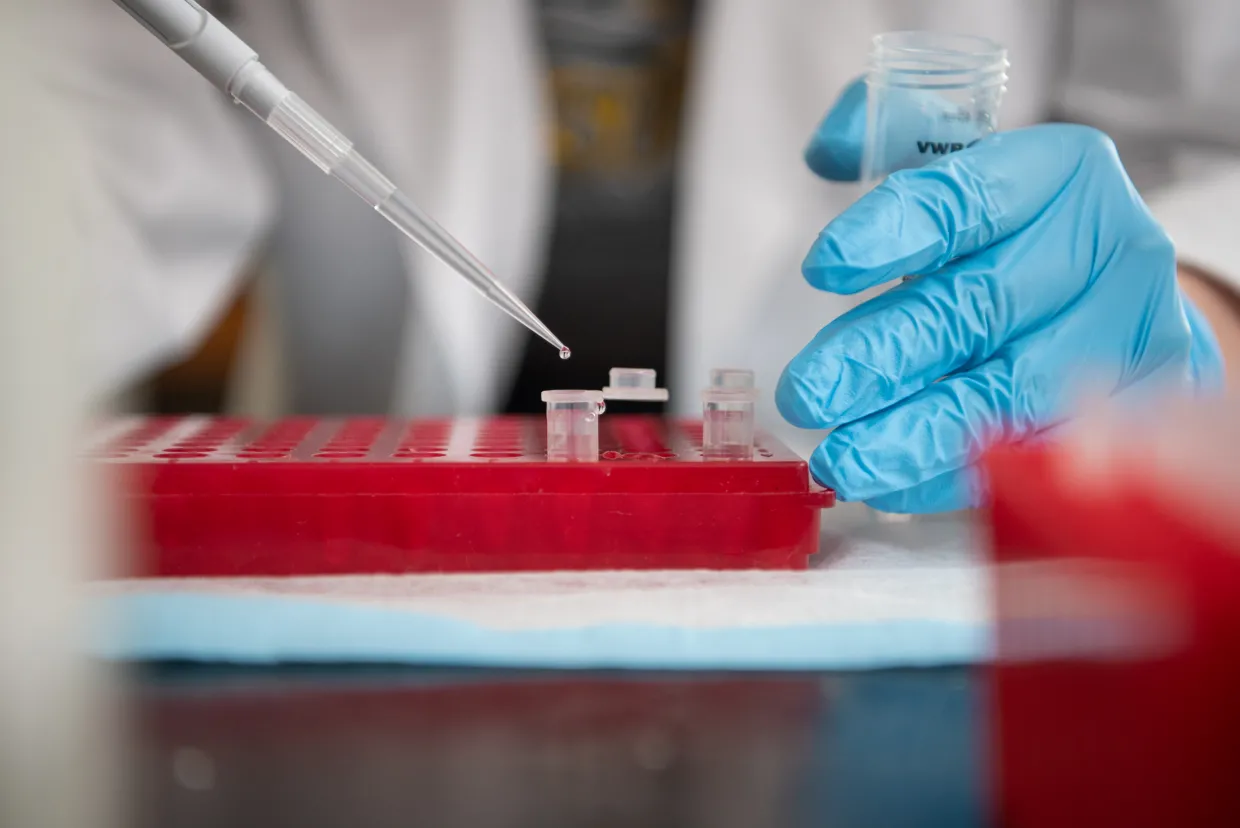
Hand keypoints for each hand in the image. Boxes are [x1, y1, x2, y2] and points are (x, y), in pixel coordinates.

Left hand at [776, 82, 1224, 513]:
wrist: (1115, 294)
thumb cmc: (1016, 232)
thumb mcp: (961, 160)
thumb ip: (885, 135)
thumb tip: (827, 152)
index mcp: (1059, 172)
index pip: (967, 199)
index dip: (892, 235)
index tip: (824, 269)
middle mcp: (1105, 249)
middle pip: (979, 308)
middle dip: (881, 356)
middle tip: (808, 392)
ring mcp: (1128, 337)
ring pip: (1009, 396)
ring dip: (912, 435)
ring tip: (839, 458)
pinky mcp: (1136, 414)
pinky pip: (1033, 454)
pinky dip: (953, 475)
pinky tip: (891, 484)